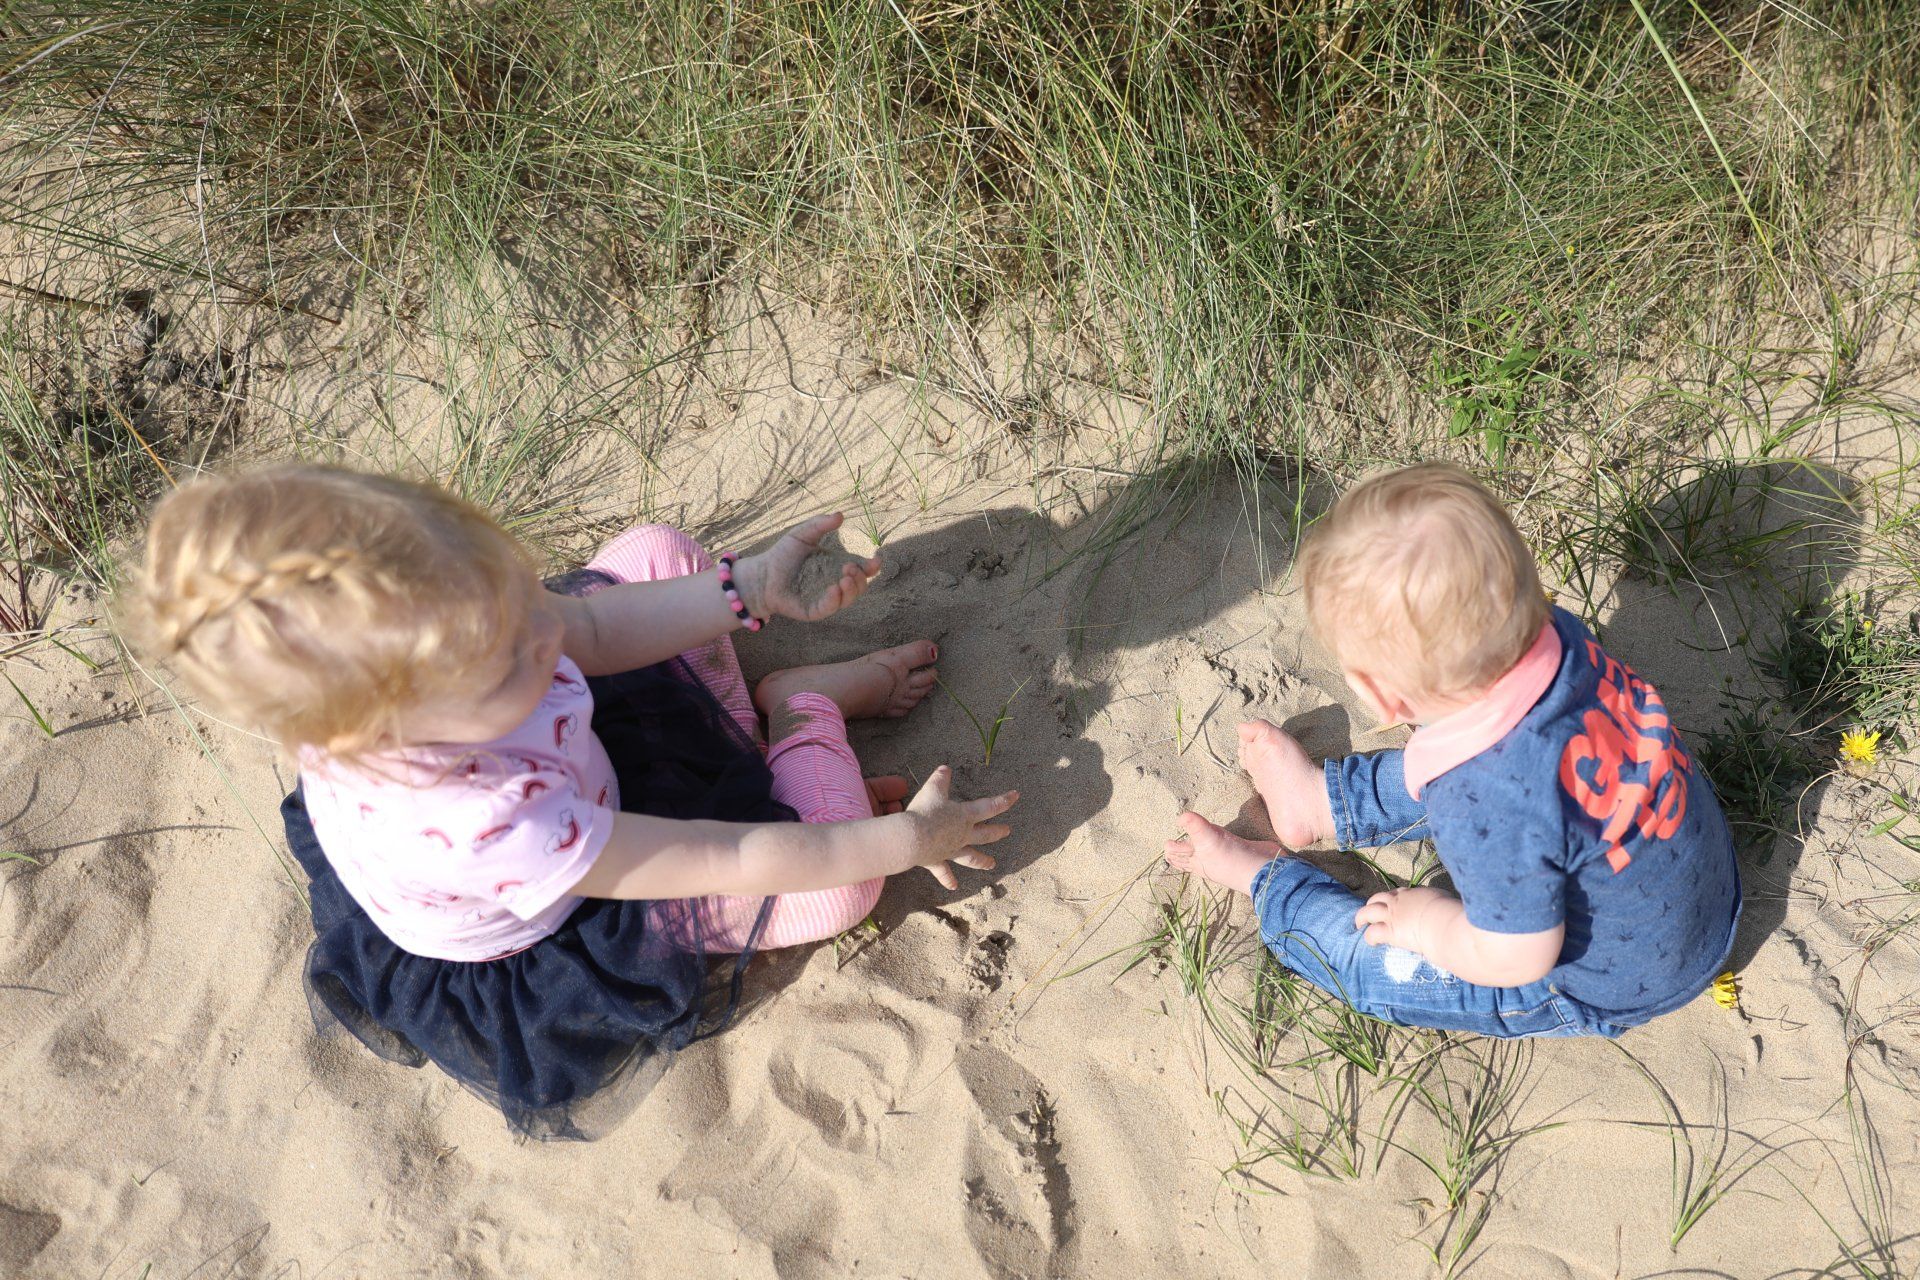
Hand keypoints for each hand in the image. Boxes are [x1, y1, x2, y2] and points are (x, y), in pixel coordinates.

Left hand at [733, 513, 881, 622]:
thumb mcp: (803, 534)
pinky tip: (834, 589)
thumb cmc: (783, 555)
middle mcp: (835, 584)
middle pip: (860, 586)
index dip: (872, 566)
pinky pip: (829, 608)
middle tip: (848, 567)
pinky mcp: (813, 611)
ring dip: (852, 590)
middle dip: (860, 577)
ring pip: (849, 599)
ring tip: (844, 578)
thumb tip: (841, 515)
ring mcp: (826, 599)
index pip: (862, 569)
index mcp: (837, 567)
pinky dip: (834, 600)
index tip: (876, 559)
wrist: (761, 574)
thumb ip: (820, 524)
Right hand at [904, 765, 1017, 889]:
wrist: (911, 838)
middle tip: (1007, 831)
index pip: (990, 806)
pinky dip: (948, 879)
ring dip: (982, 861)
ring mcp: (951, 850)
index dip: (1004, 800)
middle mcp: (962, 835)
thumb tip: (945, 768)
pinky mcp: (937, 861)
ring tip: (992, 864)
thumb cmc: (925, 812)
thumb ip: (940, 778)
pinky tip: (954, 886)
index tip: (1016, 796)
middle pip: (985, 834)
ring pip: (971, 857)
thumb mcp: (932, 789)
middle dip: (997, 831)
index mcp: (964, 816)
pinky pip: (944, 872)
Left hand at [1353, 885, 1455, 952]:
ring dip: (1362, 917)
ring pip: (1368, 911)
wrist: (1443, 923)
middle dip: (1373, 903)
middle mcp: (1399, 901)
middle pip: (1378, 897)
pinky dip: (1369, 937)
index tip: (1393, 903)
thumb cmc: (1451, 913)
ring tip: (1359, 924)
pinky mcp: (1390, 931)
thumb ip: (1442, 902)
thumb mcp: (1447, 900)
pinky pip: (1372, 932)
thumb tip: (1450, 907)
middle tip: (1371, 911)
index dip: (1393, 898)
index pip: (1398, 892)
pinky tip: (1371, 942)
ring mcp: (1392, 915)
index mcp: (1414, 893)